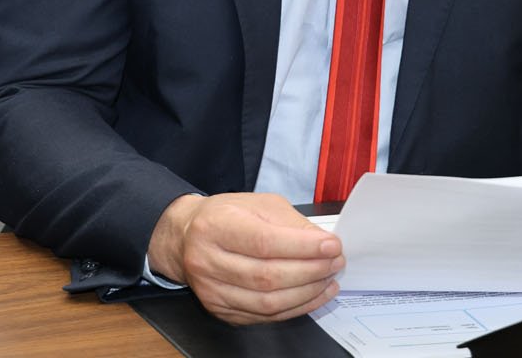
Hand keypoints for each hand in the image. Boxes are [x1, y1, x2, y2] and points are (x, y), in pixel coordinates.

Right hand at [148, 192, 343, 324]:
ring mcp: (212, 290)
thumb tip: (323, 243)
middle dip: (311, 271)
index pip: (264, 242)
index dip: (302, 247)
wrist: (185, 237)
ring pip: (267, 302)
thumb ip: (291, 223)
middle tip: (335, 262)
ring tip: (329, 279)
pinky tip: (313, 295)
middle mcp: (208, 260)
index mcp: (216, 226)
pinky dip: (295, 308)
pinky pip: (264, 316)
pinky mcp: (220, 310)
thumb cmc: (225, 216)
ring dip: (307, 293)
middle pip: (267, 276)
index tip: (332, 245)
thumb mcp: (258, 204)